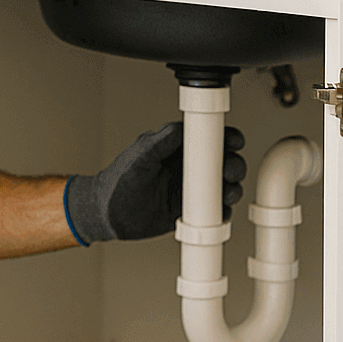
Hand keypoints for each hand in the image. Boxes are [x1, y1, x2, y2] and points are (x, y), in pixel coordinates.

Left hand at [64, 121, 245, 242]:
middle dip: (233, 165)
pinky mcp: (189, 211)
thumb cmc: (117, 182)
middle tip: (230, 172)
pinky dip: (222, 211)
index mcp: (176, 148)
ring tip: (227, 194)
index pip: (207, 138)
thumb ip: (160, 142)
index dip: (225, 138)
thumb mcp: (138, 157)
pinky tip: (220, 212)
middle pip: (222, 161)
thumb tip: (180, 127)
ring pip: (222, 186)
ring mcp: (189, 189)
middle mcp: (185, 167)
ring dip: (232, 188)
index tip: (235, 141)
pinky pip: (214, 210)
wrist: (107, 214)